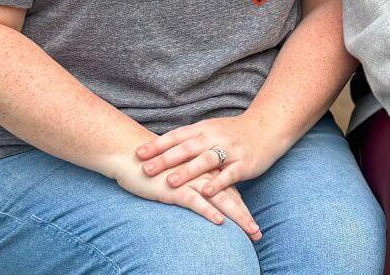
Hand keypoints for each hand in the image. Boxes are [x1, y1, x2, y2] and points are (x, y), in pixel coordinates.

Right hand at [111, 152, 261, 239]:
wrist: (132, 155)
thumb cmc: (156, 167)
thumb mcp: (180, 177)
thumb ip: (194, 184)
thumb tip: (204, 199)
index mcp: (206, 172)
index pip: (229, 192)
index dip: (242, 209)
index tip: (254, 227)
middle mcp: (203, 175)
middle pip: (230, 197)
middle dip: (244, 217)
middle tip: (258, 235)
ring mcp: (191, 181)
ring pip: (220, 200)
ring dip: (236, 217)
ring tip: (250, 232)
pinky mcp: (175, 188)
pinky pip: (195, 200)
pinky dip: (208, 210)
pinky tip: (219, 221)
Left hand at [135, 113, 280, 197]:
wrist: (268, 128)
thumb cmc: (233, 133)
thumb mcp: (209, 131)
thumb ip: (187, 140)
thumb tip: (156, 150)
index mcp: (204, 129)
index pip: (176, 136)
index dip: (157, 145)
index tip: (137, 154)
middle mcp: (215, 137)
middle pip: (187, 148)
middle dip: (165, 159)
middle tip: (145, 170)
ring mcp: (231, 150)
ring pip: (206, 160)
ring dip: (187, 171)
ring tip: (170, 182)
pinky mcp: (245, 163)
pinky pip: (229, 173)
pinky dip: (218, 182)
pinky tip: (206, 192)